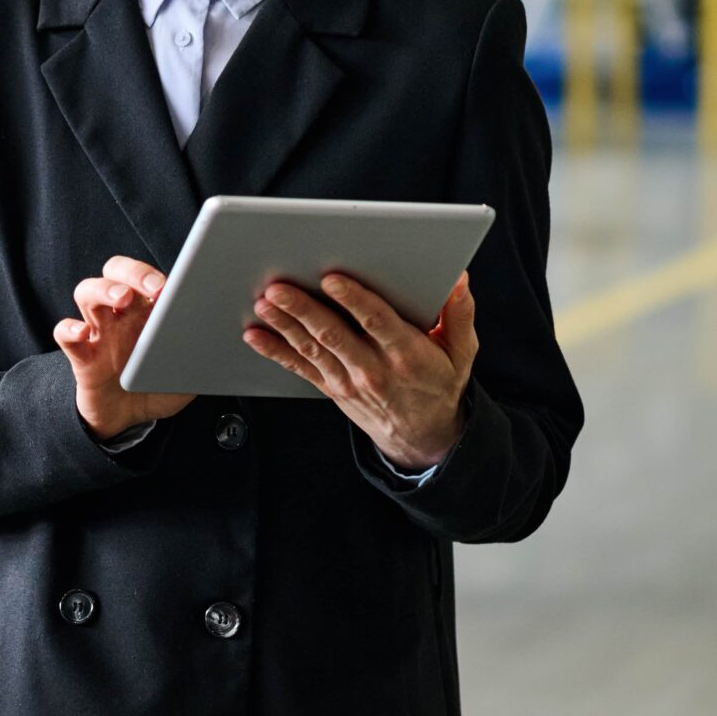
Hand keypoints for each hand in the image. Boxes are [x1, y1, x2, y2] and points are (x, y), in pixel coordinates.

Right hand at [54, 254, 196, 441]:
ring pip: (87, 292)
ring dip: (103, 290)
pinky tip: (81, 332)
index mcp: (148, 312)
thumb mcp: (185, 373)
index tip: (172, 286)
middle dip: (132, 272)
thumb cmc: (156, 388)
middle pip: (114, 272)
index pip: (145, 276)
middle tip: (152, 287)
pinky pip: (64, 334)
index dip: (155, 274)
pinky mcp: (81, 357)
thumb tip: (219, 345)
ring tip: (120, 299)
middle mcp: (121, 316)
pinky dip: (69, 328)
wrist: (128, 420)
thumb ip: (198, 358)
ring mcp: (98, 333)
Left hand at [244, 271, 476, 472]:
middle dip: (304, 309)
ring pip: (312, 348)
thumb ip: (459, 314)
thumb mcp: (461, 352)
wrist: (424, 437)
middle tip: (279, 287)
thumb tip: (459, 278)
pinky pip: (300, 368)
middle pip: (334, 334)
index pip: (376, 321)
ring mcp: (349, 380)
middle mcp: (374, 368)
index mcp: (407, 353)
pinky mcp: (332, 388)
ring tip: (263, 303)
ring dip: (284, 325)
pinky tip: (255, 335)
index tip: (332, 278)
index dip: (353, 299)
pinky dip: (276, 351)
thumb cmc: (440, 383)